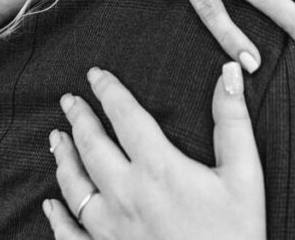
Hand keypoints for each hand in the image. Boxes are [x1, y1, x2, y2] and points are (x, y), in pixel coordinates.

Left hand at [44, 65, 264, 239]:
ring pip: (75, 186)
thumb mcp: (244, 175)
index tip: (95, 75)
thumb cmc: (235, 234)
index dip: (108, 91)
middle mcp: (126, 194)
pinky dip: (57, 218)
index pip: (125, 116)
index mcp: (158, 168)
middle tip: (68, 100)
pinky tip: (50, 206)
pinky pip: (70, 234)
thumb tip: (229, 72)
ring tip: (56, 138)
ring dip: (63, 158)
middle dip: (79, 118)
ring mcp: (111, 229)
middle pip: (92, 146)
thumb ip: (232, 121)